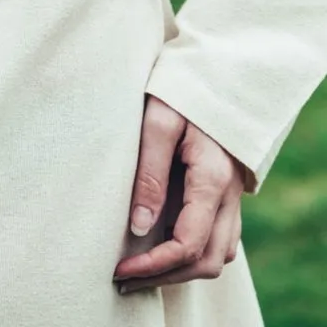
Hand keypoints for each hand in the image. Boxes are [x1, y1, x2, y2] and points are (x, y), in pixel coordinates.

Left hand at [114, 96, 244, 292]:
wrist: (211, 75)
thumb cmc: (179, 93)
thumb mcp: (157, 124)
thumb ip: (150, 174)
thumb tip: (140, 225)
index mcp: (211, 178)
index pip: (187, 243)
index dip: (154, 265)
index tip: (121, 269)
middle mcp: (228, 194)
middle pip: (207, 259)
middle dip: (166, 276)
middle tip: (124, 278)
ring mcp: (231, 195)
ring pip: (217, 252)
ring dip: (182, 269)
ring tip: (140, 269)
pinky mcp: (224, 191)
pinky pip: (218, 235)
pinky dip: (194, 252)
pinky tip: (162, 245)